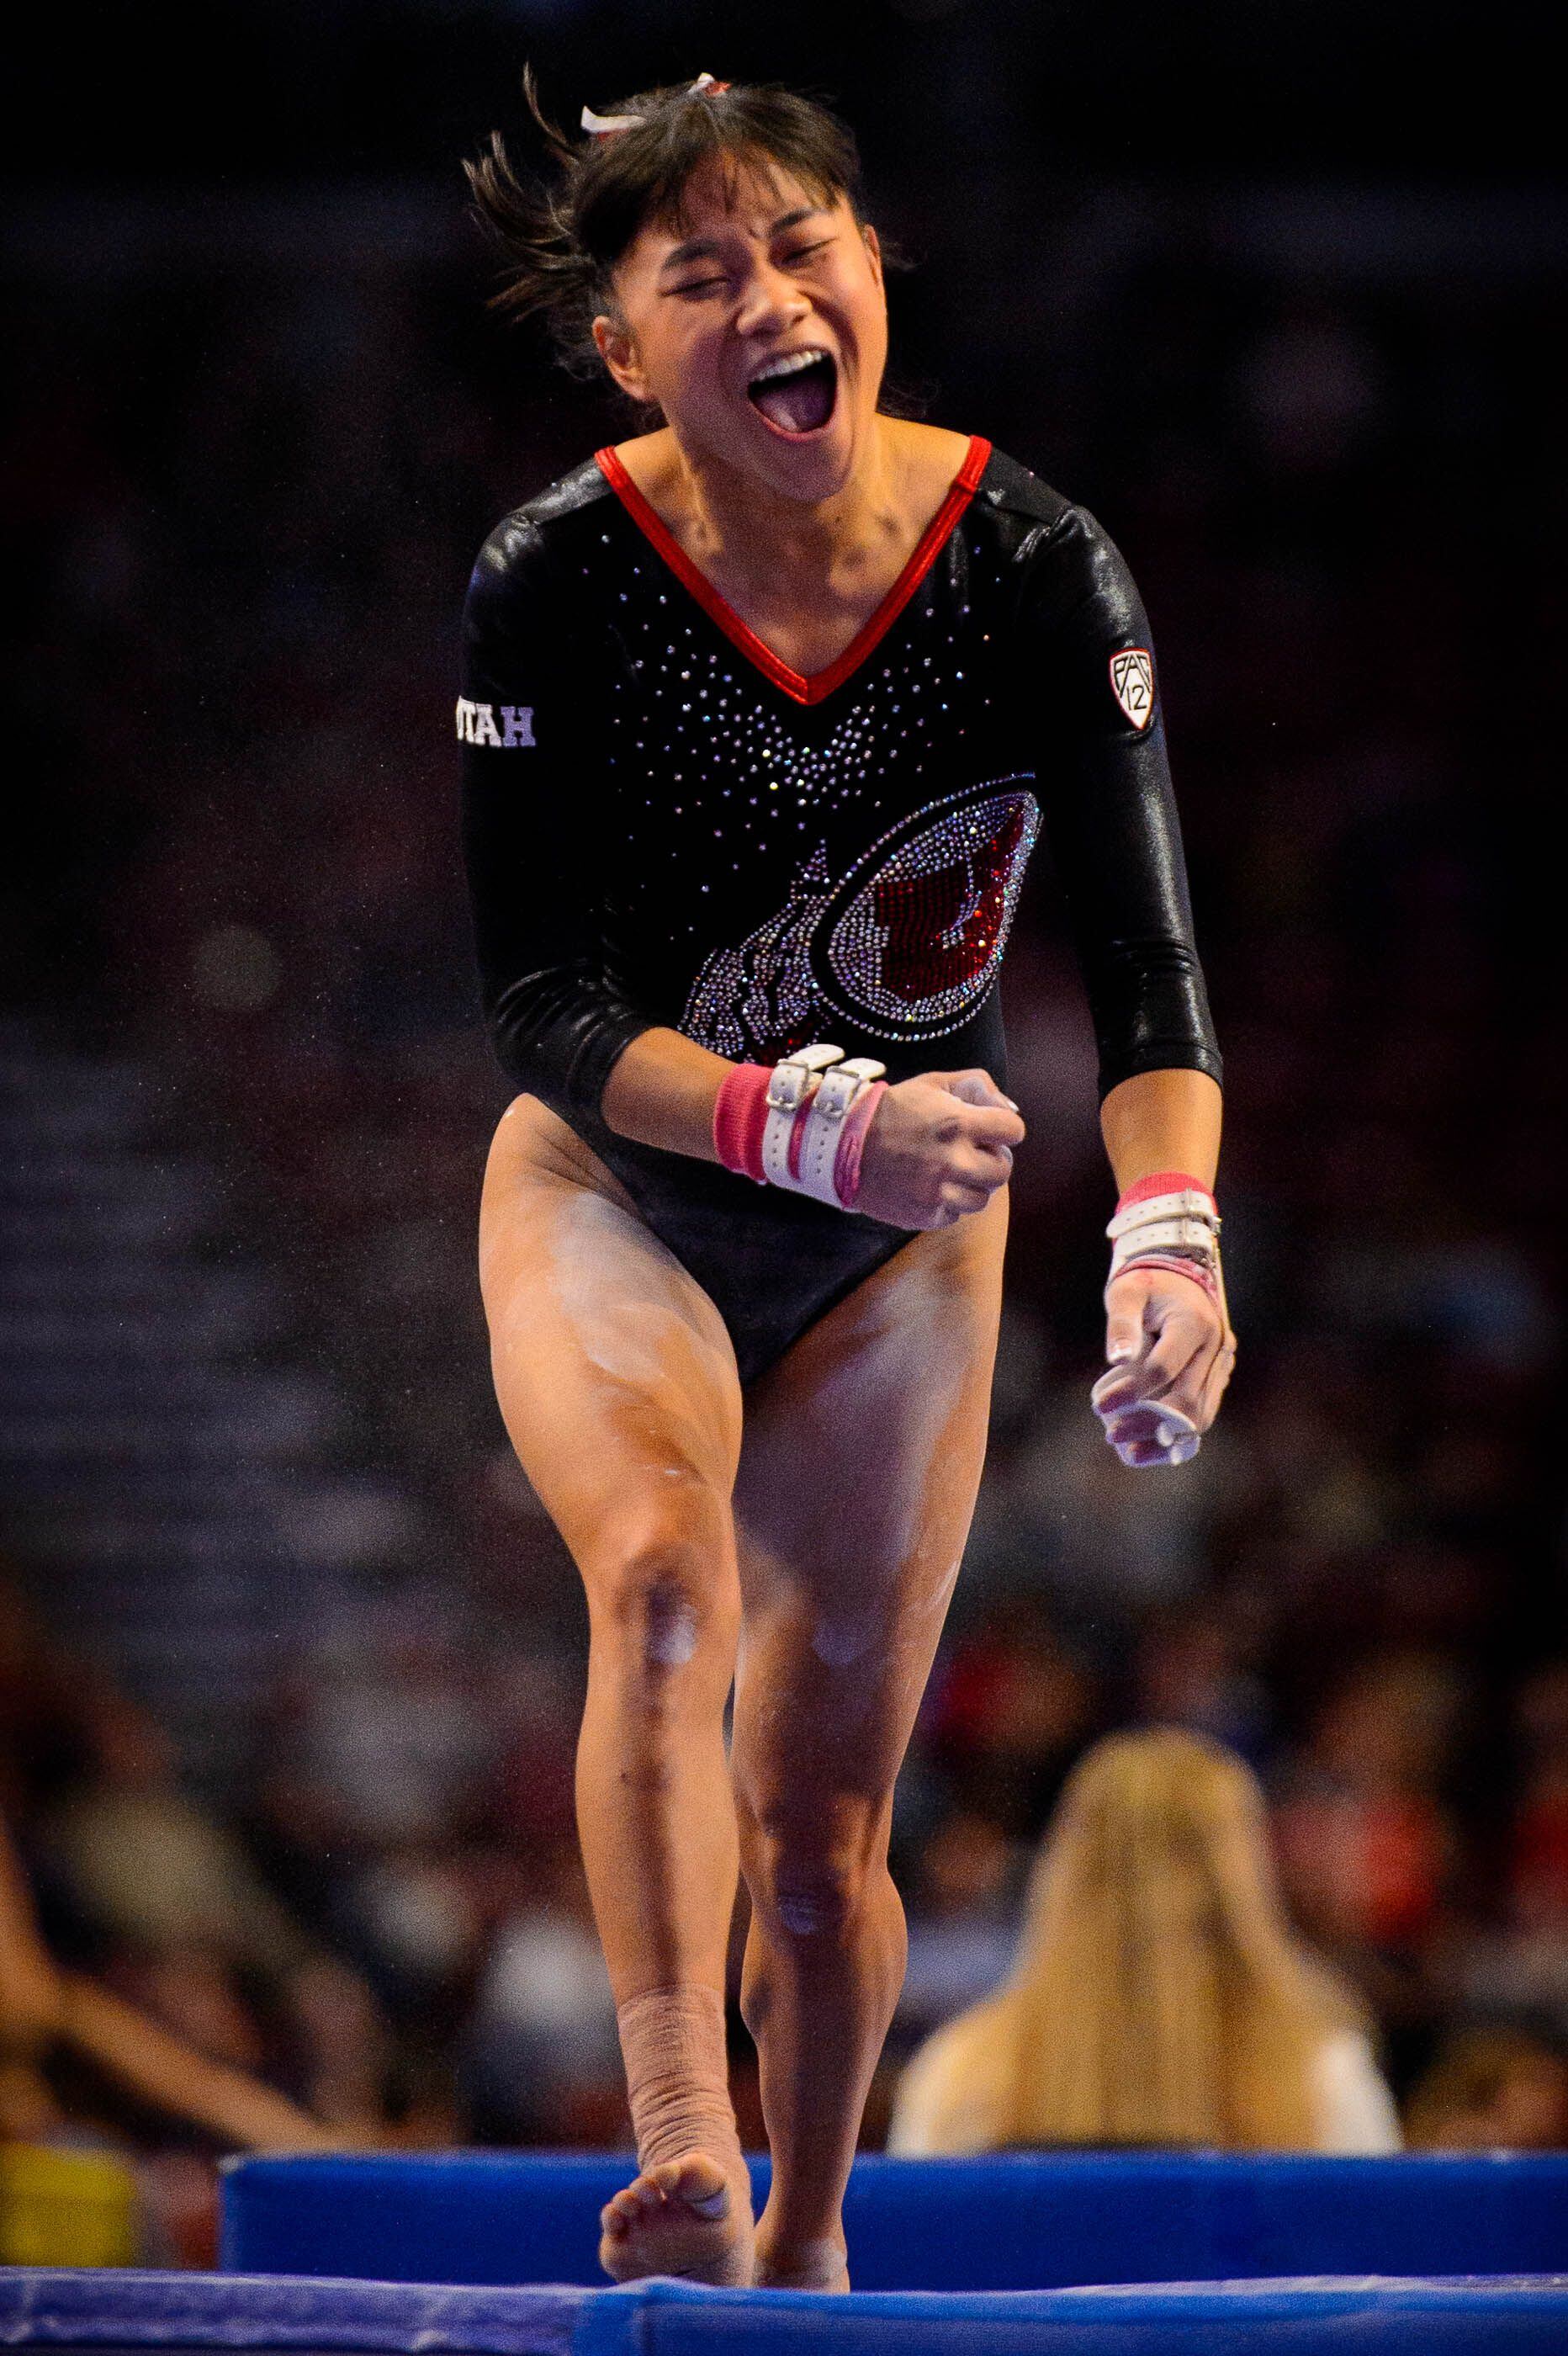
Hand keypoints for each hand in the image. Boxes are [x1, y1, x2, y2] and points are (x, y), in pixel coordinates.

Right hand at [853, 1069, 1023, 1229]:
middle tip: (970, 1152)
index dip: (1004, 1128)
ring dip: (972, 1184)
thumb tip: (1011, 1109)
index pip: (1014, 1131)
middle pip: (1003, 1170)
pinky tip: (930, 1185)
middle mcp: (953, 1161)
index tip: (989, 1129)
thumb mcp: (935, 1082)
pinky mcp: (925, 1215)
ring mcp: (938, 1192)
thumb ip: (979, 1086)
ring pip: (983, 1198)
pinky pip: (955, 1214)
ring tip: (950, 1171)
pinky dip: (947, 1202)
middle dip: (991, 1159)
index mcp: (959, 1123)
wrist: (843, 1145)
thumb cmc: (893, 1110)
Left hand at [1091, 1264, 1234, 1466]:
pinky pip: (1203, 1412)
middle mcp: (1215, 1346)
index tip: (1099, 1404)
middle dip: (1147, 1423)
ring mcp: (1221, 1364)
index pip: (1162, 1369)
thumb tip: (1116, 1359)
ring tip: (1129, 1451)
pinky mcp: (1218, 1376)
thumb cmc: (1146, 1283)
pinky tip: (1150, 1446)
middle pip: (1185, 1400)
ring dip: (1165, 1438)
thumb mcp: (1125, 1293)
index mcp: (1193, 1323)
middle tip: (1111, 1434)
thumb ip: (1121, 1325)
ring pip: (1200, 1414)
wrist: (1180, 1272)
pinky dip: (1178, 1433)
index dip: (1130, 1392)